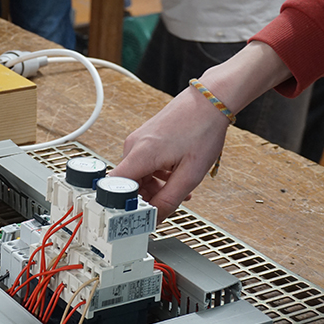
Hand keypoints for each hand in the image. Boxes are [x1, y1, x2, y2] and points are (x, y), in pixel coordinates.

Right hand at [110, 85, 230, 220]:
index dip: (120, 207)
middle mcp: (132, 147)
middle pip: (126, 185)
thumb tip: (154, 220)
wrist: (209, 102)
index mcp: (140, 154)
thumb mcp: (190, 175)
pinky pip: (142, 165)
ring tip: (177, 187)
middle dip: (143, 199)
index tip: (134, 218)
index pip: (113, 188)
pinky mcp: (143, 140)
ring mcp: (137, 142)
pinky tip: (173, 177)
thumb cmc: (202, 130)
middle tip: (166, 204)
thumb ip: (169, 200)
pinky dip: (155, 176)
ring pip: (136, 176)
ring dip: (152, 188)